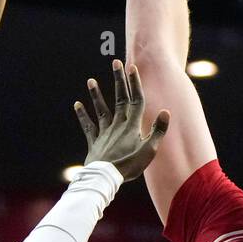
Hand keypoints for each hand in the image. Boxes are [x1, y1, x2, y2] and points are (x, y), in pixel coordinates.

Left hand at [74, 61, 168, 181]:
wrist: (106, 178)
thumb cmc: (130, 166)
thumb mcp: (149, 150)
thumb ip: (158, 131)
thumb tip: (165, 111)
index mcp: (132, 126)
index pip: (136, 100)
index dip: (135, 84)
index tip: (133, 68)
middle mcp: (118, 125)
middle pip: (119, 99)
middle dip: (118, 80)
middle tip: (115, 63)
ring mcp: (105, 133)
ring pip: (101, 110)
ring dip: (96, 95)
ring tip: (90, 80)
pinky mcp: (95, 142)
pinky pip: (88, 126)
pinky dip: (83, 115)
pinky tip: (77, 104)